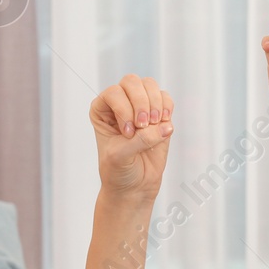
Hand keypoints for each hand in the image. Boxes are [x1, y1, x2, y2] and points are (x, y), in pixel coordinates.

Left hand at [89, 74, 173, 202]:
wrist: (134, 186)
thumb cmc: (118, 171)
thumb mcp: (120, 156)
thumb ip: (140, 140)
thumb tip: (166, 126)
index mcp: (101, 110)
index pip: (112, 92)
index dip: (123, 109)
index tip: (127, 133)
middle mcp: (119, 103)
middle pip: (132, 82)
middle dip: (141, 102)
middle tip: (144, 126)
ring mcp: (140, 106)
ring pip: (150, 86)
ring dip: (155, 104)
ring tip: (154, 125)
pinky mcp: (158, 114)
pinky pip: (166, 98)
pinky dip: (167, 108)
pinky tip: (164, 125)